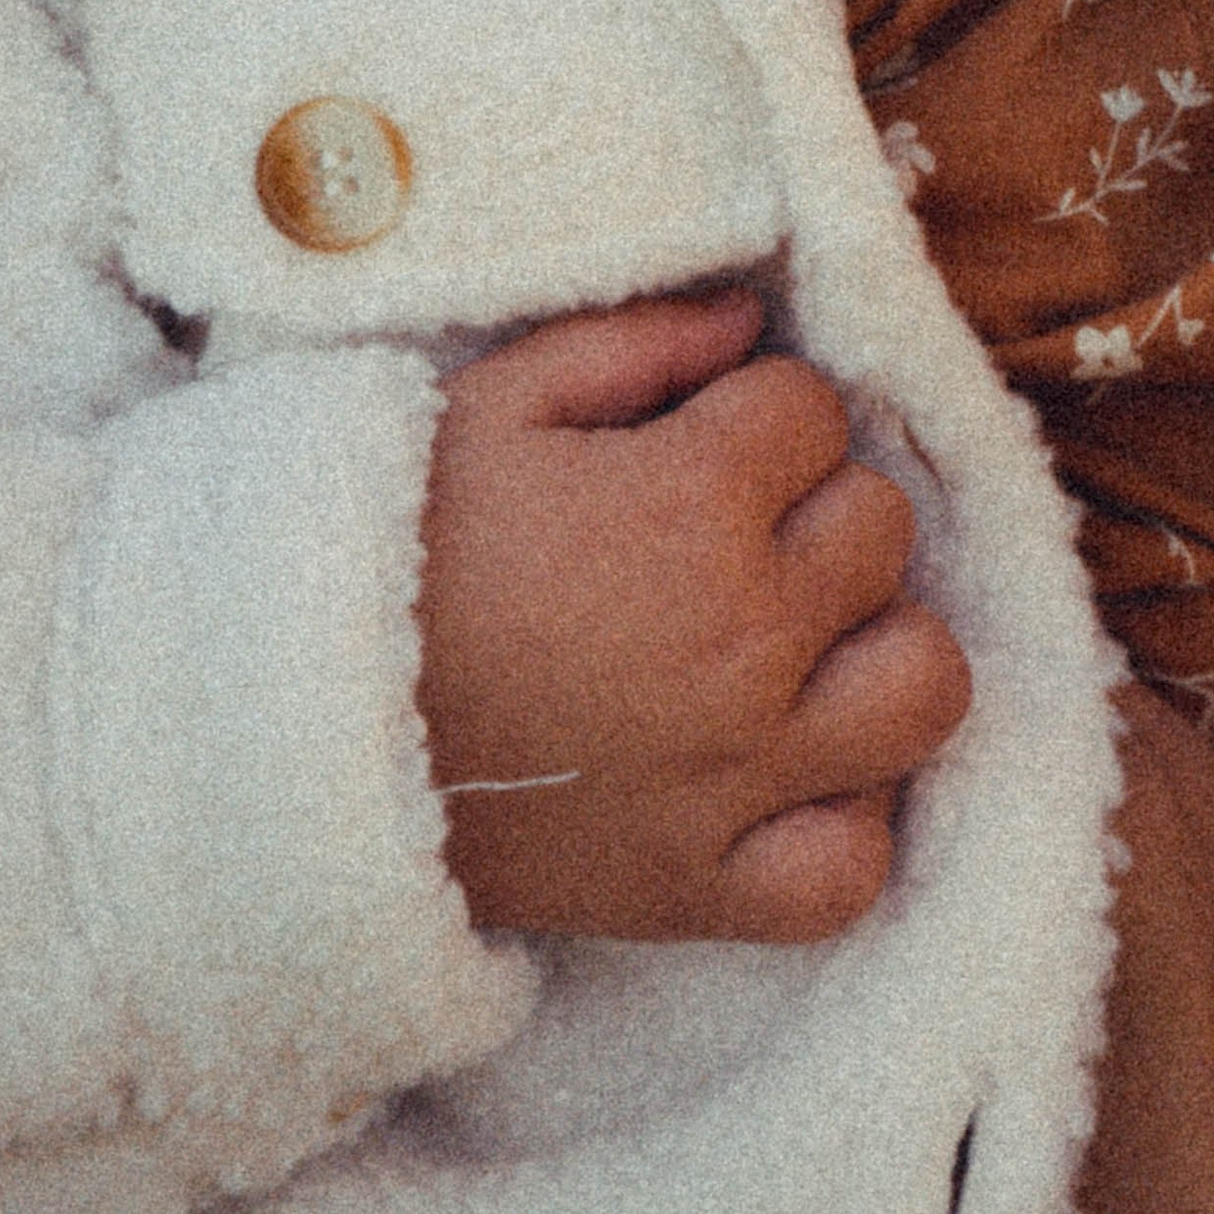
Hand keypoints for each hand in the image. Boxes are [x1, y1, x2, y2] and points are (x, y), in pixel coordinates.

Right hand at [414, 287, 971, 940]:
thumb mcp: (495, 404)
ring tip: (800, 641)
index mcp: (696, 504)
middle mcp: (745, 636)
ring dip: (877, 649)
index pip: (816, 408)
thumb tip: (750, 323)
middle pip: (881, 526)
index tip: (692, 438)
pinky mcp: (706, 890)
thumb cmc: (392, 550)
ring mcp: (739, 774)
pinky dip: (841, 821)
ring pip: (923, 685)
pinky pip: (854, 868)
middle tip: (730, 531)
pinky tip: (788, 772)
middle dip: (816, 508)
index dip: (755, 411)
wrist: (290, 733)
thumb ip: (639, 341)